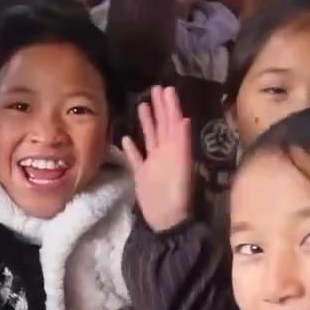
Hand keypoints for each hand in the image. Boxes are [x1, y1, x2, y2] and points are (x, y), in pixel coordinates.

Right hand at [122, 86, 193, 231]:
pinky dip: (132, 148)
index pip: (174, 123)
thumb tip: (183, 119)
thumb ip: (181, 144)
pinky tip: (126, 137)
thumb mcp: (182, 168)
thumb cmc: (176, 196)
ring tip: (142, 105)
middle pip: (163, 126)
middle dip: (160, 107)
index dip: (171, 106)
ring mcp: (153, 163)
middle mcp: (166, 153)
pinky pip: (136, 158)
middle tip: (156, 88)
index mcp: (176, 150)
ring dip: (147, 122)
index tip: (167, 89)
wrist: (166, 220)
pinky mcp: (142, 174)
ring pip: (150, 138)